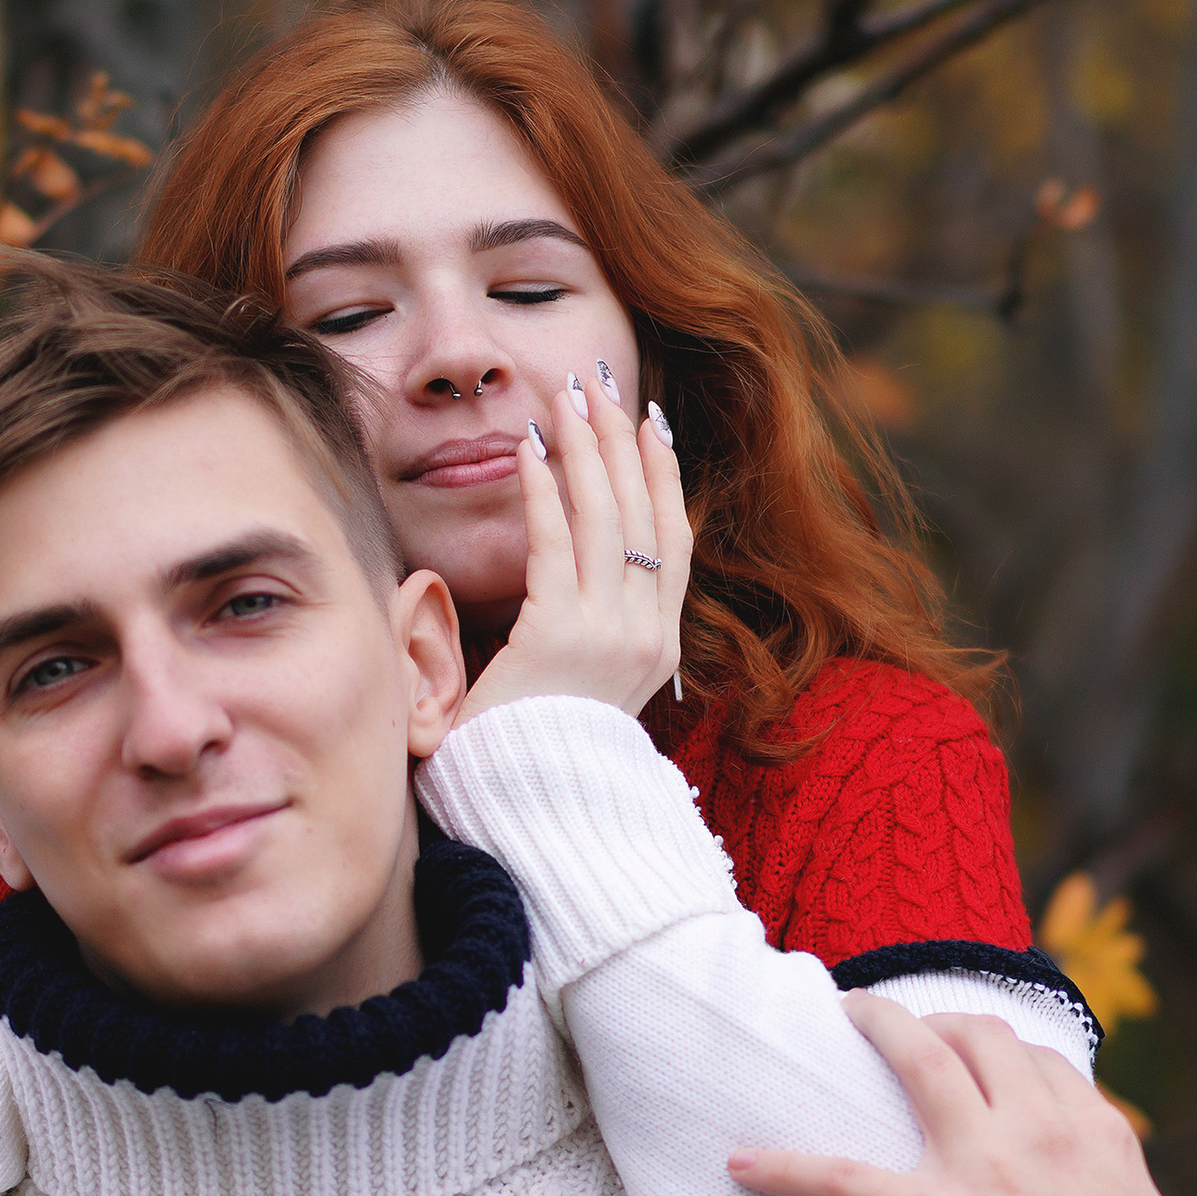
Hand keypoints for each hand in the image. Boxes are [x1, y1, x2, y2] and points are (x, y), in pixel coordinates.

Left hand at [450, 360, 693, 726]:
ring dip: (587, 449)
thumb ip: (590, 628)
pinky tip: (530, 451)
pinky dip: (545, 491)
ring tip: (567, 397)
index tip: (651, 423)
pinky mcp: (562, 636)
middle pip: (645, 516)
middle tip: (603, 383)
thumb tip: (576, 573)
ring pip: (607, 519)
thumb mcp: (583, 684)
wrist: (520, 812)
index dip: (665, 476)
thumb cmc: (532, 750)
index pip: (676, 543)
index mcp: (659, 649)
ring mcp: (611, 636)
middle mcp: (647, 638)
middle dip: (623, 441)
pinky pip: (555, 545)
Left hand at [727, 999, 1181, 1195]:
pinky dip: (787, 1171)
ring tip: (848, 1012)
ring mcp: (981, 1165)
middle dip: (939, 1019)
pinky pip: (844, 1181)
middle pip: (979, 1036)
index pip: (1038, 1059)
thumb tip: (1094, 1160)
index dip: (1000, 1052)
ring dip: (877, 1023)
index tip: (975, 1058)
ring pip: (919, 1057)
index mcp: (1092, 1130)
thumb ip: (1113, 1172)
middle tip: (905, 1027)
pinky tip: (743, 1166)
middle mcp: (1037, 1129)